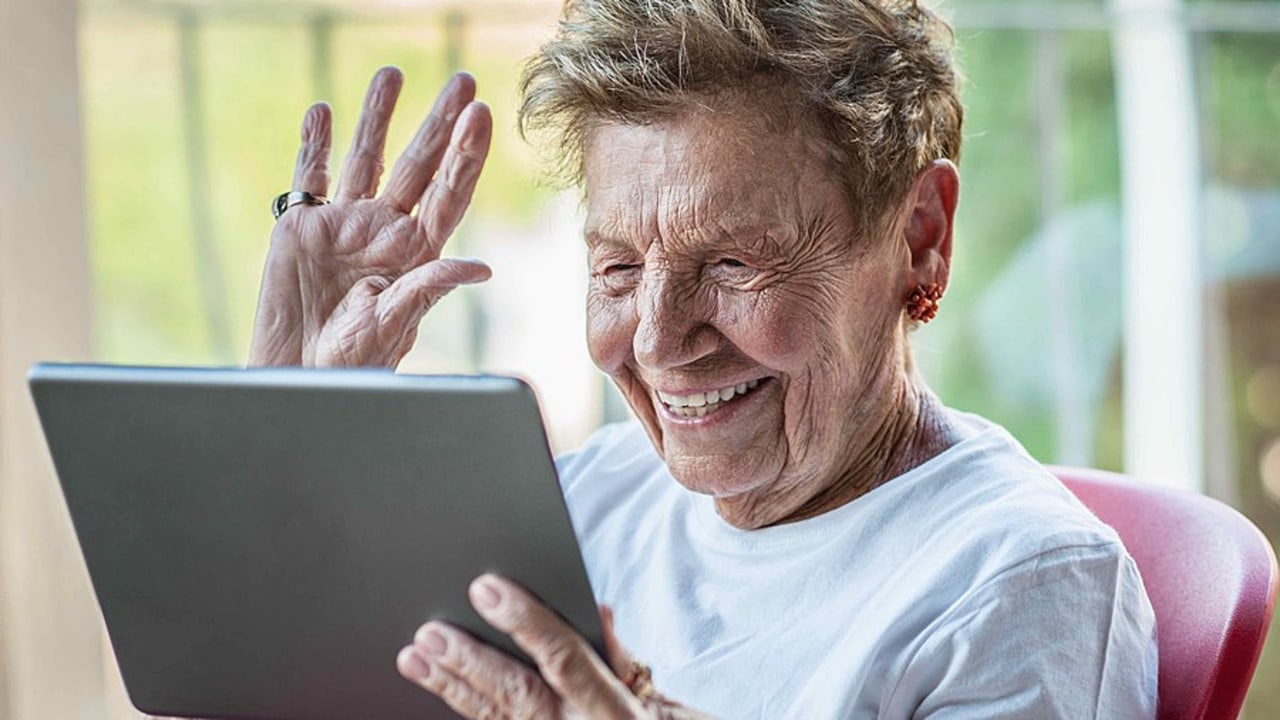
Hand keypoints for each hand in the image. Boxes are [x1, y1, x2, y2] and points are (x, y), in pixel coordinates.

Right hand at [250, 67, 492, 367]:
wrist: (298, 375)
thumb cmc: (354, 362)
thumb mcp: (394, 324)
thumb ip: (429, 287)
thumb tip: (479, 269)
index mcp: (416, 252)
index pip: (449, 193)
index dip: (466, 154)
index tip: (482, 115)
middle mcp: (386, 230)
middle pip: (417, 165)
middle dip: (438, 122)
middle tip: (461, 82)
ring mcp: (345, 225)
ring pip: (365, 158)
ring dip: (377, 117)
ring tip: (392, 75)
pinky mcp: (303, 228)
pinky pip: (309, 177)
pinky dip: (314, 145)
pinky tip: (323, 112)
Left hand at [397, 574, 713, 718]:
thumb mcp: (662, 695)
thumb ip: (621, 654)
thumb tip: (595, 608)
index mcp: (618, 712)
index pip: (566, 658)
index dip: (525, 621)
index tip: (488, 588)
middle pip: (518, 694)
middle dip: (472, 661)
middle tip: (433, 631)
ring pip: (496, 718)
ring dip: (453, 685)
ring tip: (417, 656)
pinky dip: (466, 706)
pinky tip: (440, 686)